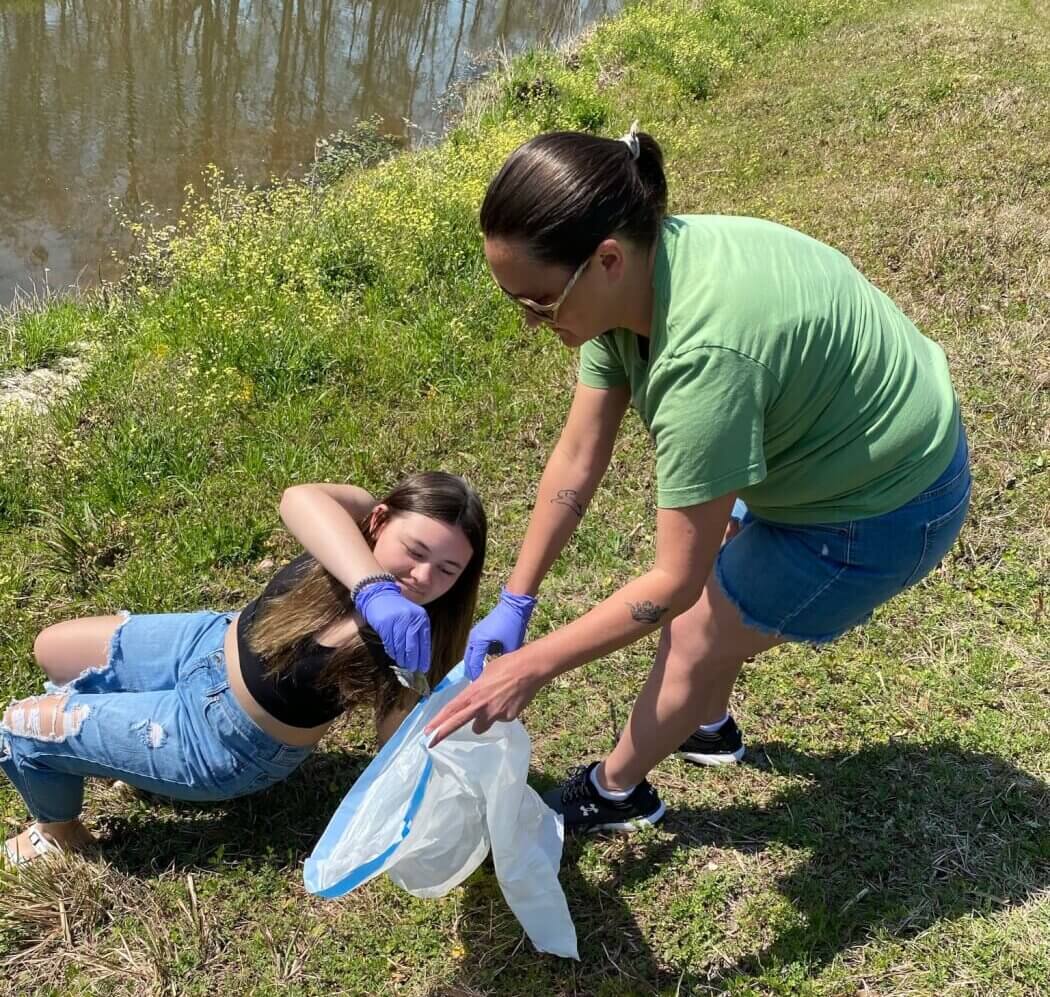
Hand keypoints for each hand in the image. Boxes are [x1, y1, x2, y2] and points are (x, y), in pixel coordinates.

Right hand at [353, 580, 430, 672]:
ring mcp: (398, 622)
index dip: (424, 657)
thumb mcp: (413, 616)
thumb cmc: (398, 608)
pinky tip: (394, 656)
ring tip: (403, 664)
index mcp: (421, 618)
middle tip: (413, 669)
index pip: (425, 642)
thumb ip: (417, 632)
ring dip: (402, 658)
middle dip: (413, 661)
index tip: (424, 667)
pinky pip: (390, 643)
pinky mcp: (385, 624)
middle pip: (413, 647)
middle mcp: (411, 619)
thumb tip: (420, 655)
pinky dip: (392, 652)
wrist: (380, 594)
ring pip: (401, 647)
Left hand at [424, 649, 543, 745]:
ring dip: (483, 720)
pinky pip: (501, 719)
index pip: (451, 709)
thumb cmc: (507, 664)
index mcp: (473, 692)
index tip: (426, 732)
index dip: (438, 721)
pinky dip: (503, 712)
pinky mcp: (509, 718)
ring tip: (494, 704)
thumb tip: (475, 698)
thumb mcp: (486, 674)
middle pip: (457, 722)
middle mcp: (481, 705)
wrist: (530, 669)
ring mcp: (495, 713)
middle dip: (442, 733)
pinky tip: (510, 700)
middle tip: (430, 743)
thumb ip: (477, 689)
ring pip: (481, 726)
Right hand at [463, 588, 537, 679]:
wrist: (513, 605)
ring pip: (471, 654)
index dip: (477, 676)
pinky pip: (476, 648)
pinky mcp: (480, 632)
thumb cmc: (512, 625)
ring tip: (481, 677)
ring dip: (475, 664)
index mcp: (479, 642)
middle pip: (469, 660)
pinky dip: (479, 657)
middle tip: (478, 684)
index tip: (481, 687)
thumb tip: (502, 675)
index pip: (474, 664)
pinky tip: (486, 664)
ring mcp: (476, 634)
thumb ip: (505, 661)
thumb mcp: (510, 646)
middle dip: (473, 672)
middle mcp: (474, 638)